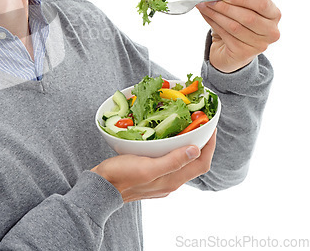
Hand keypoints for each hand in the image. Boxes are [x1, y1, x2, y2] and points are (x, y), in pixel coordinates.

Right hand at [91, 131, 215, 201]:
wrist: (101, 188)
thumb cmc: (121, 176)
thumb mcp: (147, 166)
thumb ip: (172, 161)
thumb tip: (195, 150)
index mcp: (172, 180)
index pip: (201, 163)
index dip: (209, 145)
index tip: (211, 127)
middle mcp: (170, 182)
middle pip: (195, 164)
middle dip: (202, 144)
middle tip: (200, 125)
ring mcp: (161, 181)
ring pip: (183, 163)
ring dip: (189, 147)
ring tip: (186, 130)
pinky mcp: (151, 177)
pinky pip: (171, 163)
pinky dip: (175, 151)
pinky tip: (166, 141)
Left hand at [197, 0, 280, 72]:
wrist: (230, 50)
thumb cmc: (238, 23)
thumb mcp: (239, 6)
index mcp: (274, 15)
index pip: (262, 3)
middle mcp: (271, 31)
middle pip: (247, 16)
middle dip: (224, 6)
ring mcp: (259, 45)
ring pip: (234, 26)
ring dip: (215, 14)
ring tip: (203, 5)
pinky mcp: (244, 53)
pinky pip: (226, 35)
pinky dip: (212, 23)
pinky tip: (206, 15)